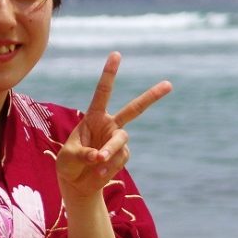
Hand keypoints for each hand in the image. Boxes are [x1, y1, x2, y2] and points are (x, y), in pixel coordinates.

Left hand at [56, 52, 171, 200]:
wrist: (78, 183)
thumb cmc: (69, 164)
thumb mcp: (68, 157)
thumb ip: (82, 154)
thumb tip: (100, 156)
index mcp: (93, 117)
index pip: (103, 92)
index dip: (109, 73)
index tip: (117, 54)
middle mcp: (109, 125)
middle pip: (134, 109)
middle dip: (152, 96)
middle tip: (169, 84)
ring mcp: (118, 141)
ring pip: (120, 141)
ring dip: (110, 151)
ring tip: (97, 161)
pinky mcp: (122, 156)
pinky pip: (119, 159)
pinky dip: (108, 166)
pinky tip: (98, 172)